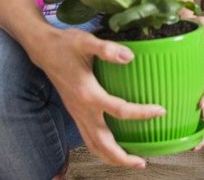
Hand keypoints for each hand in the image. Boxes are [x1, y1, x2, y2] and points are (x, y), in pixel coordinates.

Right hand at [31, 27, 164, 168]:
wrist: (43, 49)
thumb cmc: (65, 44)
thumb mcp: (86, 41)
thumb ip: (107, 49)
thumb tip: (130, 56)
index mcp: (88, 93)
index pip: (120, 111)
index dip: (142, 113)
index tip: (160, 111)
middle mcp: (82, 109)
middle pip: (102, 143)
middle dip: (122, 157)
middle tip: (142, 163)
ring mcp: (77, 113)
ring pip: (93, 146)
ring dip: (111, 158)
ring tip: (130, 162)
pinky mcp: (75, 113)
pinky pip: (87, 139)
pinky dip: (101, 149)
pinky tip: (112, 148)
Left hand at [179, 11, 203, 150]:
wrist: (170, 21)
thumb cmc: (185, 22)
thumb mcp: (197, 20)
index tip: (200, 104)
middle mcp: (199, 82)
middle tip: (200, 142)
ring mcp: (188, 88)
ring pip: (197, 114)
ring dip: (196, 132)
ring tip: (190, 146)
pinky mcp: (174, 90)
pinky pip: (179, 109)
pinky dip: (179, 124)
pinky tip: (170, 136)